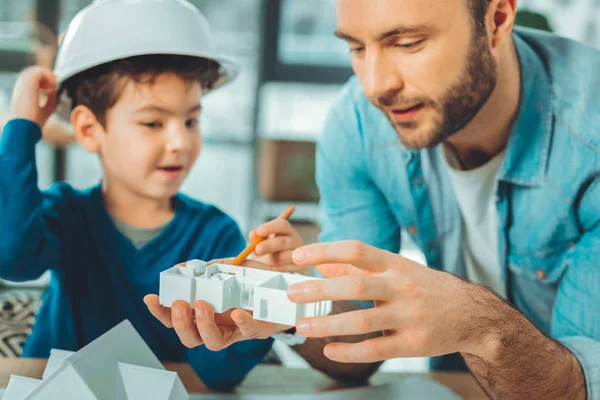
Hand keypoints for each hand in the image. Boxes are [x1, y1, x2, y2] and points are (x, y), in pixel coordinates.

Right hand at [10, 66, 57, 127]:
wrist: (25, 127)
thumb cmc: (34, 121)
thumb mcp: (46, 109)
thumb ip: (51, 98)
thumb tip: (55, 88)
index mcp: (23, 92)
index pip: (32, 79)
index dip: (44, 80)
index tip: (53, 88)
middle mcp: (21, 86)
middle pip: (34, 72)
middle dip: (47, 77)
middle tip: (54, 86)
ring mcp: (23, 84)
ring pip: (37, 70)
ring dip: (48, 77)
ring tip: (52, 88)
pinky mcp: (28, 83)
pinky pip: (40, 72)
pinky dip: (49, 78)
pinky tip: (51, 88)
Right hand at [144, 259, 290, 350]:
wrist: (284, 289)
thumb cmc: (253, 282)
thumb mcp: (229, 269)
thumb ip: (209, 269)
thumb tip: (186, 266)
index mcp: (204, 313)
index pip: (175, 318)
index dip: (160, 312)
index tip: (150, 297)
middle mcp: (216, 326)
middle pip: (190, 337)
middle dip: (180, 322)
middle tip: (180, 304)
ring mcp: (235, 331)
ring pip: (213, 342)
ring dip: (204, 325)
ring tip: (202, 306)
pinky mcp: (257, 329)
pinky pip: (247, 332)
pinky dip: (241, 323)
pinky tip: (237, 312)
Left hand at [248, 218, 303, 271]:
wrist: (279, 268)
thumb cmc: (270, 252)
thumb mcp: (262, 244)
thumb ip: (256, 239)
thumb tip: (253, 235)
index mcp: (287, 231)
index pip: (282, 225)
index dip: (270, 228)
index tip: (259, 232)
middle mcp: (295, 241)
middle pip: (284, 242)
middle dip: (268, 246)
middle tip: (257, 250)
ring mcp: (299, 256)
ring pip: (284, 258)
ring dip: (268, 261)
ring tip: (257, 264)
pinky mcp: (298, 270)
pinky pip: (284, 271)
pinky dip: (272, 271)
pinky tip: (264, 271)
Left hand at [286, 241, 495, 362]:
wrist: (472, 313)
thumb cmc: (426, 287)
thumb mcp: (397, 269)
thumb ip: (360, 268)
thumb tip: (322, 265)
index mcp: (395, 264)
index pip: (356, 250)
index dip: (326, 251)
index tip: (299, 255)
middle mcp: (402, 287)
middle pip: (356, 286)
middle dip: (320, 289)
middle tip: (292, 293)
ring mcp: (409, 316)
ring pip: (363, 321)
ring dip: (328, 325)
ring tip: (302, 325)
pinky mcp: (414, 344)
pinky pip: (376, 349)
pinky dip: (350, 351)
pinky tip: (329, 350)